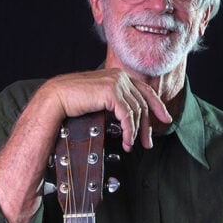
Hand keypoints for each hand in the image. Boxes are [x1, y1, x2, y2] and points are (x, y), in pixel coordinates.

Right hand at [41, 68, 172, 151]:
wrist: (56, 98)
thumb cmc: (74, 101)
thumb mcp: (101, 101)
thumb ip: (116, 103)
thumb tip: (131, 118)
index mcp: (119, 76)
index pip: (146, 91)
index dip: (159, 106)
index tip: (166, 120)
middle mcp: (120, 77)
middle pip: (144, 103)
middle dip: (148, 126)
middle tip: (148, 143)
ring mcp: (116, 82)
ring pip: (137, 111)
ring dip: (136, 132)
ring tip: (131, 146)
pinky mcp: (111, 91)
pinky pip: (128, 115)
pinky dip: (130, 131)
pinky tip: (128, 141)